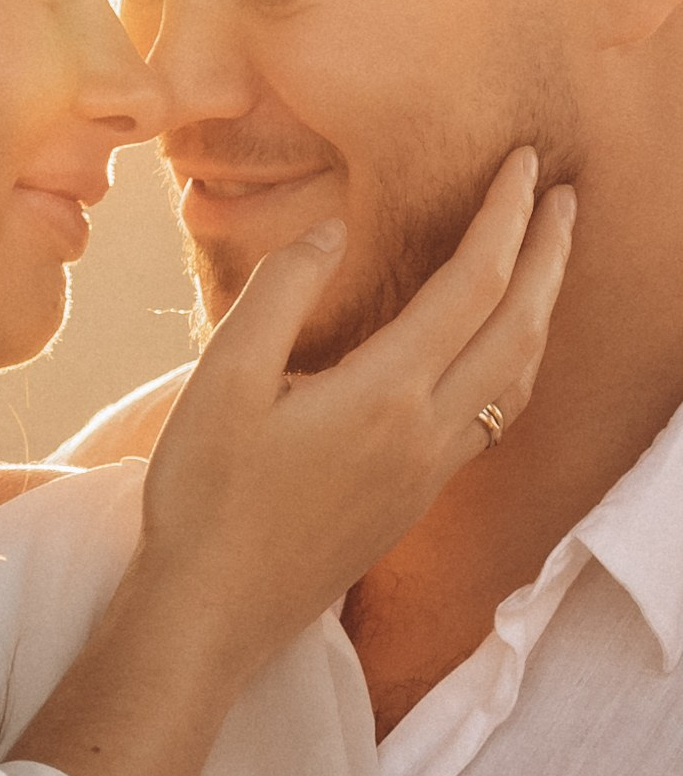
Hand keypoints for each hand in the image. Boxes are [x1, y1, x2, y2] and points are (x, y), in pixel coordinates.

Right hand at [139, 146, 574, 669]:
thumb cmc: (206, 496)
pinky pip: (495, 417)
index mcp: (384, 393)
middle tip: (568, 195)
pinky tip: (499, 354)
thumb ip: (280, 292)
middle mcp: (426, 433)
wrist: (214, 612)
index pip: (474, 284)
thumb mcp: (221, 381)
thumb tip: (331, 229)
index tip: (524, 163)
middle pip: (520, 328)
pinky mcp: (415, 501)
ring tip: (549, 263)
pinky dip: (518, 364)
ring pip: (519, 379)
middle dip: (550, 255)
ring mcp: (428, 473)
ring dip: (544, 310)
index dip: (506, 216)